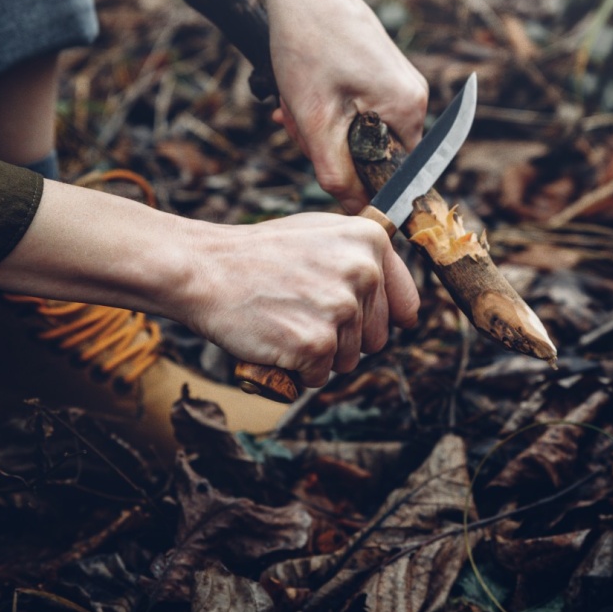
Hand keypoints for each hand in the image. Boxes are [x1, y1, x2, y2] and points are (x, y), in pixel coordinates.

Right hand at [177, 213, 419, 387]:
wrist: (204, 269)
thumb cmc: (258, 254)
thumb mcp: (320, 234)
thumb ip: (363, 261)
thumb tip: (408, 311)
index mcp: (370, 241)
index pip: (404, 305)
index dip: (374, 317)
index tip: (346, 314)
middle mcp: (364, 272)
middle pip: (376, 338)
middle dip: (342, 337)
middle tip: (299, 312)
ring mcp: (341, 309)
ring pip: (347, 360)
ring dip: (317, 354)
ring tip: (284, 320)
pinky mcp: (316, 344)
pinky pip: (317, 377)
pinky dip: (294, 369)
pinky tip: (273, 339)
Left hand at [263, 0, 427, 212]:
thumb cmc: (304, 45)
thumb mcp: (314, 121)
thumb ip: (336, 173)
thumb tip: (357, 214)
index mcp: (409, 110)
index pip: (396, 177)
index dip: (359, 186)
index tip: (324, 171)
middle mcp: (413, 95)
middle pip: (375, 154)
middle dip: (330, 150)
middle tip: (294, 126)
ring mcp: (397, 79)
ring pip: (359, 131)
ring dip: (321, 129)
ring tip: (290, 106)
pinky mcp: (378, 68)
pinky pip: (355, 107)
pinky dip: (323, 108)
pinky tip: (295, 93)